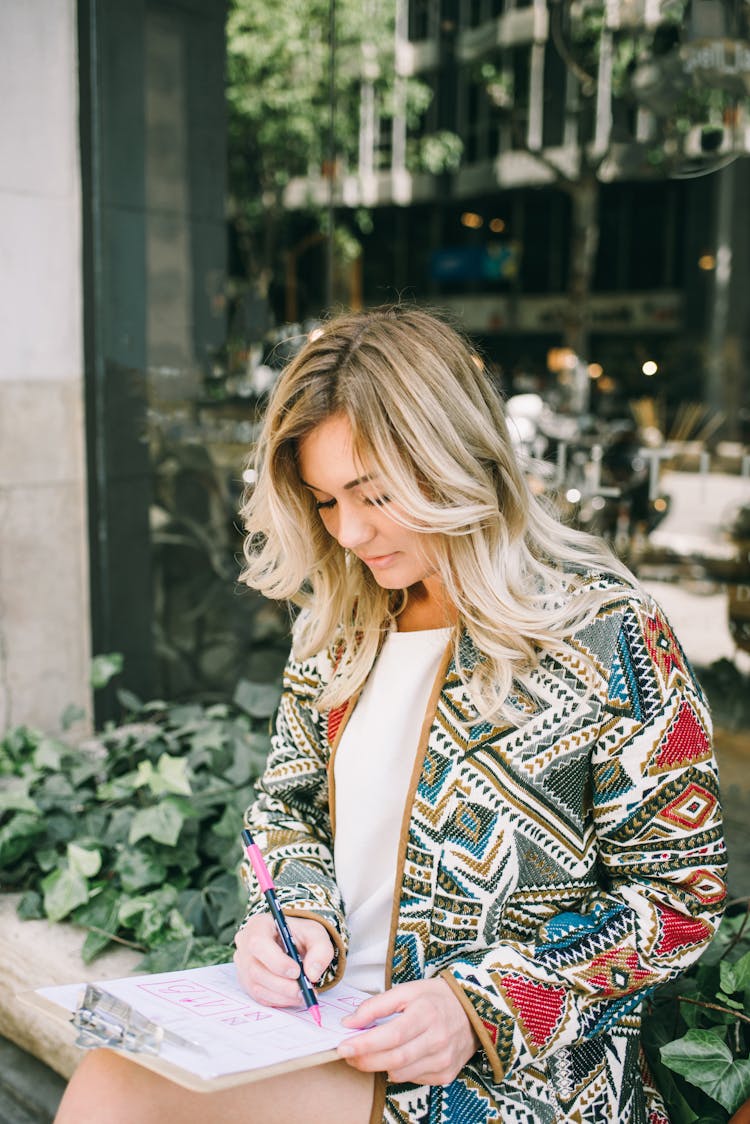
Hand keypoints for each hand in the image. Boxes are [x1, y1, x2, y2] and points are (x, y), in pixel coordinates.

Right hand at [233, 913, 333, 1007]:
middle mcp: (245, 945)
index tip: (297, 972)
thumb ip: (320, 950)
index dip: (276, 961)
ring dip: (282, 995)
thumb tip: (312, 974)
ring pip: (257, 987)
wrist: (293, 943)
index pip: (259, 943)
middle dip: (282, 984)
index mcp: (259, 925)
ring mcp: (243, 966)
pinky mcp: (247, 983)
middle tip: (304, 990)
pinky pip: (260, 997)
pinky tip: (294, 996)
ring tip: (303, 994)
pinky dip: (279, 1000)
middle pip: (256, 969)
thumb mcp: (316, 935)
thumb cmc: (302, 935)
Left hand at [337, 977, 478, 1085]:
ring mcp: (444, 1059)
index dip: (365, 1044)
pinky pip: (413, 1079)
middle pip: (394, 1058)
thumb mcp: (406, 990)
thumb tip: (350, 1023)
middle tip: (348, 1055)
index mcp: (427, 1013)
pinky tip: (398, 1056)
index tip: (343, 1047)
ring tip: (370, 1054)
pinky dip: (399, 1070)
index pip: (392, 1035)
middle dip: (366, 1060)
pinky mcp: (446, 1074)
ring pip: (401, 1073)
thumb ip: (376, 1005)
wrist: (471, 1010)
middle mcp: (438, 1039)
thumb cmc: (434, 998)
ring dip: (379, 1066)